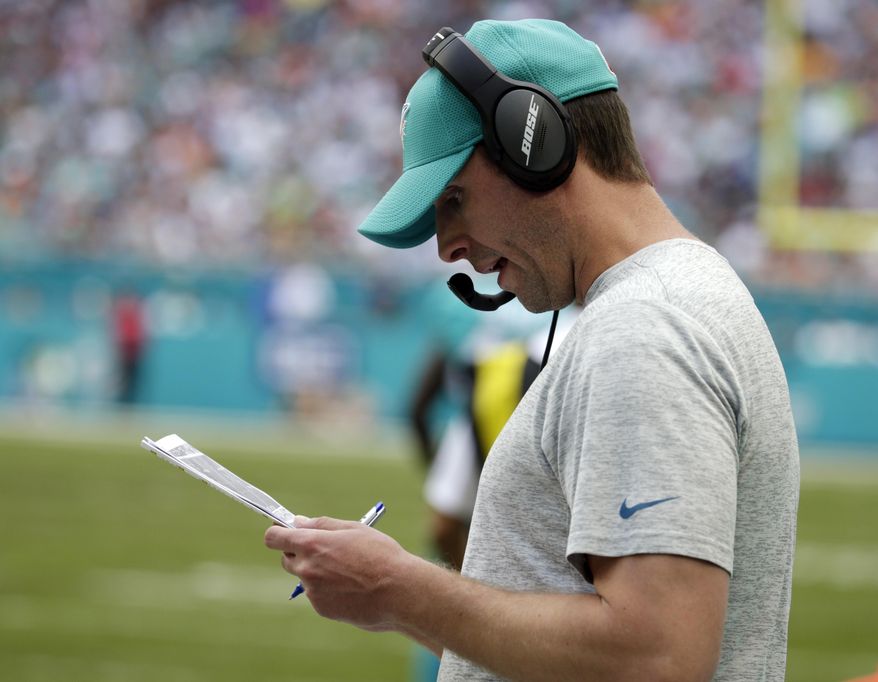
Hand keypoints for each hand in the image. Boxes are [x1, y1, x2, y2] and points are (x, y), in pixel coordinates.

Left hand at [264, 516, 415, 630]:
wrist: (399, 592)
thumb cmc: (380, 555)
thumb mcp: (353, 529)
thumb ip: (321, 525)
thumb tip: (298, 522)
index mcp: (311, 544)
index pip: (274, 538)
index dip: (278, 532)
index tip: (285, 531)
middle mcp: (306, 569)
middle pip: (287, 559)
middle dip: (300, 552)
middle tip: (325, 549)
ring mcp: (313, 591)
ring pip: (305, 577)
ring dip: (318, 572)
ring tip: (349, 570)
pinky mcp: (322, 609)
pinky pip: (318, 594)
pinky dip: (328, 589)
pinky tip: (352, 587)